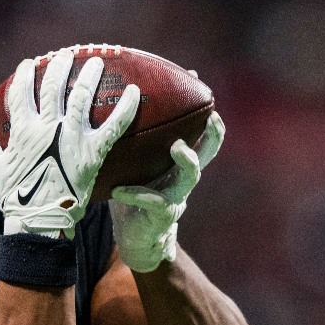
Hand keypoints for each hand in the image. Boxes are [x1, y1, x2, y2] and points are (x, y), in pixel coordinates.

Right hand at [0, 50, 139, 237]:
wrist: (39, 217)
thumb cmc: (14, 195)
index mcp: (23, 130)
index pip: (21, 93)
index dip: (24, 75)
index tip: (29, 63)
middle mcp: (47, 127)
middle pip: (53, 87)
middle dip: (59, 66)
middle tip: (66, 55)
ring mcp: (71, 137)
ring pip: (81, 97)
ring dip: (89, 76)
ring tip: (96, 61)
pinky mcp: (93, 151)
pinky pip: (114, 125)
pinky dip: (126, 107)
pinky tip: (134, 91)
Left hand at [108, 111, 223, 271]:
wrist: (134, 239)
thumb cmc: (131, 197)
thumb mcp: (133, 169)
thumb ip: (129, 147)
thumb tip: (110, 114)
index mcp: (176, 165)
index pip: (197, 136)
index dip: (201, 113)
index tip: (199, 84)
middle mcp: (181, 179)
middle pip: (207, 153)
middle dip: (214, 135)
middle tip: (212, 117)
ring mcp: (176, 197)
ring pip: (192, 176)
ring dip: (188, 160)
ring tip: (177, 147)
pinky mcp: (162, 216)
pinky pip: (153, 201)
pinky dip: (135, 194)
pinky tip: (117, 191)